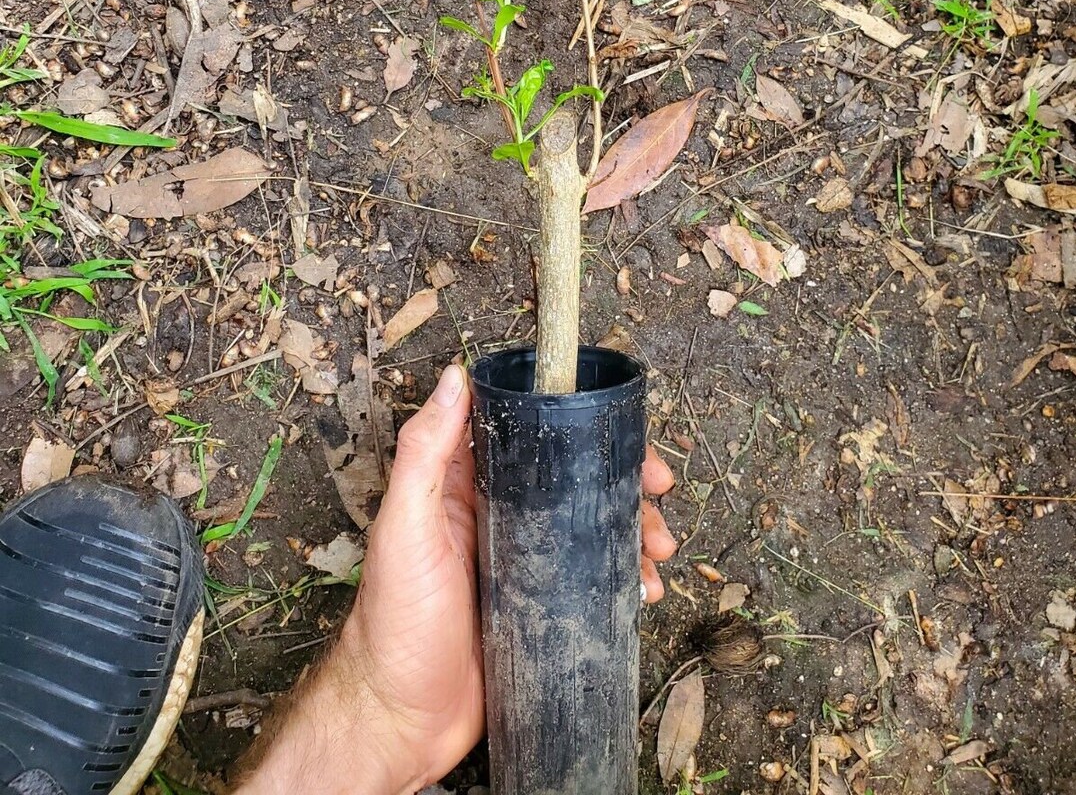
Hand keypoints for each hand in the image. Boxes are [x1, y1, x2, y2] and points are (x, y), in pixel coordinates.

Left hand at [239, 362, 675, 794]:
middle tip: (658, 488)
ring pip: (592, 528)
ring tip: (657, 548)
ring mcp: (523, 565)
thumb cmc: (391, 625)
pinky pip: (594, 582)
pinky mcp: (540, 610)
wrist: (400, 722)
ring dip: (633, 529)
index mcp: (465, 486)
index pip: (529, 433)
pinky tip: (641, 589)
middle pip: (574, 478)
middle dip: (623, 479)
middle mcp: (497, 518)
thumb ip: (424, 451)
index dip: (579, 421)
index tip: (620, 425)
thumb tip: (454, 378)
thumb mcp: (405, 526)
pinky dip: (625, 579)